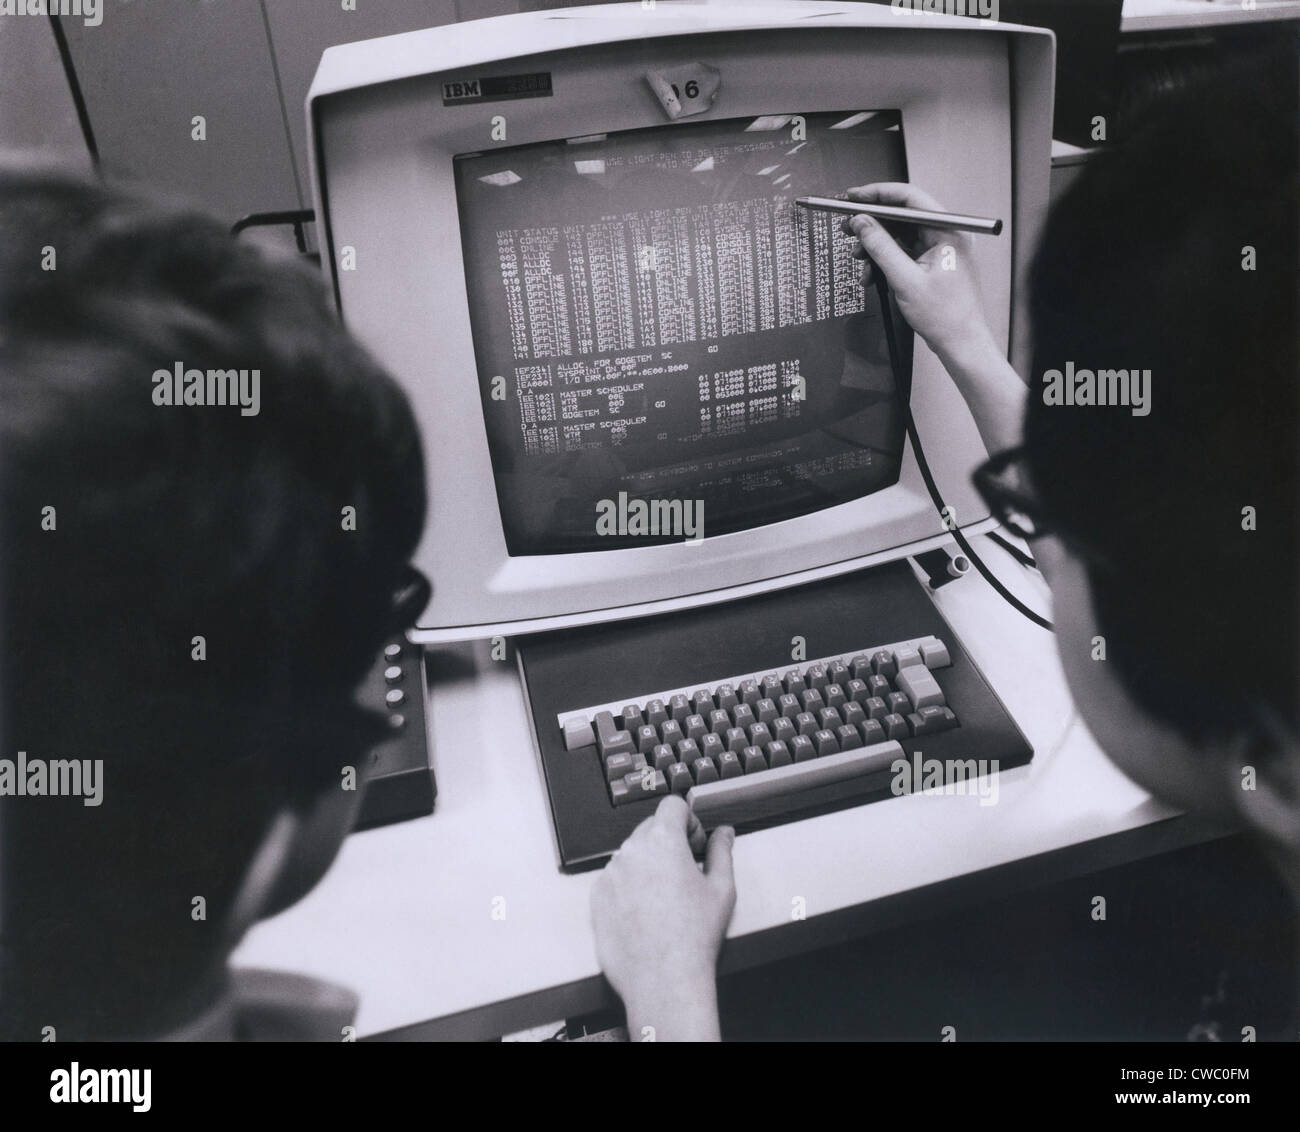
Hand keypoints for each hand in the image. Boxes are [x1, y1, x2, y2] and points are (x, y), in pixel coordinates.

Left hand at [590, 795, 735, 1040]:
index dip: (688, 820)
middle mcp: (631, 851)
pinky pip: (615, 878)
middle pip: (650, 828)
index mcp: (663, 841)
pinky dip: (629, 886)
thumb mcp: (722, 889)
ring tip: (667, 898)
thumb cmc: (694, 937)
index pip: (672, 805)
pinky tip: (647, 912)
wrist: (663, 979)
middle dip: (669, 842)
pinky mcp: (597, 897)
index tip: (695, 842)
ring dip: (648, 864)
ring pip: (631, 854)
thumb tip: (724, 833)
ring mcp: (610, 873)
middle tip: (686, 871)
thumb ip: (722, 851)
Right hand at [842, 182, 1000, 375]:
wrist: (960, 343)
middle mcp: (946, 234)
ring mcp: (939, 248)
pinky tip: (872, 275)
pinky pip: (903, 252)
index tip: (853, 198)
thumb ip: (880, 247)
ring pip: (899, 235)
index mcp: (948, 230)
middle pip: (902, 216)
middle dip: (872, 224)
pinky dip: (884, 261)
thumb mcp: (904, 279)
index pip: (909, 198)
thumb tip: (862, 223)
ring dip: (875, 247)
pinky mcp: (932, 262)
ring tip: (859, 260)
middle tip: (848, 228)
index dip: (877, 195)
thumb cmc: (946, 316)